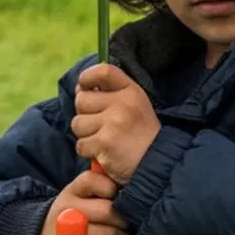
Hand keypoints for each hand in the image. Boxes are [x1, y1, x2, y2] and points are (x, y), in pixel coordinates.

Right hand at [35, 170, 131, 234]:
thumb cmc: (70, 216)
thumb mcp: (77, 197)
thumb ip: (97, 187)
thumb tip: (127, 181)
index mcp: (72, 190)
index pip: (91, 179)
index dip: (111, 187)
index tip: (122, 197)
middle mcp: (68, 207)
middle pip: (106, 210)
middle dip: (124, 220)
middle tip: (132, 224)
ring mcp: (67, 231)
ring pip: (107, 234)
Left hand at [71, 63, 161, 184]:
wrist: (156, 163)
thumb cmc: (142, 132)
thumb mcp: (135, 103)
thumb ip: (112, 92)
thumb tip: (80, 88)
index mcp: (130, 91)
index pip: (103, 71)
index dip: (87, 77)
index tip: (84, 86)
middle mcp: (121, 104)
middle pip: (81, 100)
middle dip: (84, 113)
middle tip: (97, 123)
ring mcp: (112, 124)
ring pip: (77, 123)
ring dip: (85, 134)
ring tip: (101, 139)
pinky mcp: (104, 144)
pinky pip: (81, 144)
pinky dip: (88, 151)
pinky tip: (102, 152)